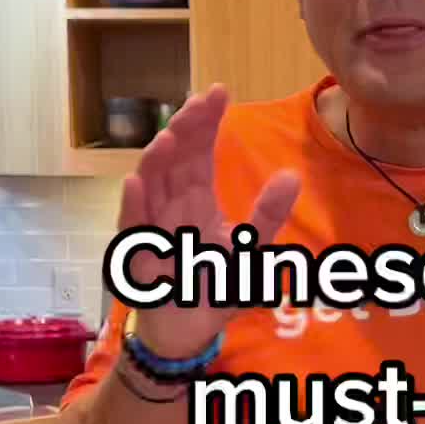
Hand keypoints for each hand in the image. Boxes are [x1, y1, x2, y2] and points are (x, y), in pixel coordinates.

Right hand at [114, 84, 299, 358]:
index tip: (219, 92)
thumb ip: (268, 214)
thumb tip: (292, 176)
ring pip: (149, 186)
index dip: (206, 122)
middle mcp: (170, 205)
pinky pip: (132, 229)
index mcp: (195, 197)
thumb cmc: (215, 287)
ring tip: (170, 136)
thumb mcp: (252, 249)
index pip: (200, 151)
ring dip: (156, 161)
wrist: (192, 331)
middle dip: (184, 131)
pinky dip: (132, 207)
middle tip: (198, 104)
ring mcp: (152, 228)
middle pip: (174, 160)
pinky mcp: (138, 257)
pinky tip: (136, 183)